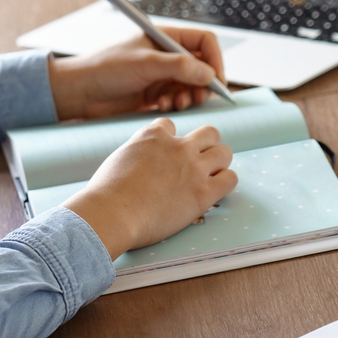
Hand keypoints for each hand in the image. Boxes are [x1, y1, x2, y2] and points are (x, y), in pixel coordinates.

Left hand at [48, 27, 226, 119]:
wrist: (79, 92)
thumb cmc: (105, 68)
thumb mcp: (146, 64)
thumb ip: (179, 67)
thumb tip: (209, 74)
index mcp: (165, 37)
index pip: (204, 42)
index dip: (215, 60)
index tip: (217, 80)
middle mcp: (166, 54)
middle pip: (201, 66)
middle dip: (203, 83)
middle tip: (199, 98)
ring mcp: (160, 74)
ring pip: (191, 85)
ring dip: (190, 96)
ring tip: (179, 104)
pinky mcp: (154, 93)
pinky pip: (177, 98)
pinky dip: (176, 104)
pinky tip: (163, 108)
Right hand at [62, 119, 236, 259]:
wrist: (113, 212)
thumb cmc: (107, 192)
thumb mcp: (119, 158)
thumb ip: (137, 153)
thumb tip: (142, 161)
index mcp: (154, 135)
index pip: (171, 125)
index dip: (170, 139)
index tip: (166, 153)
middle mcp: (178, 147)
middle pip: (209, 133)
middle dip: (205, 145)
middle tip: (197, 161)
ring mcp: (193, 169)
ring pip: (224, 152)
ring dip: (219, 162)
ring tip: (210, 175)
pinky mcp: (203, 193)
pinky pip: (230, 178)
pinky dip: (225, 181)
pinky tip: (215, 189)